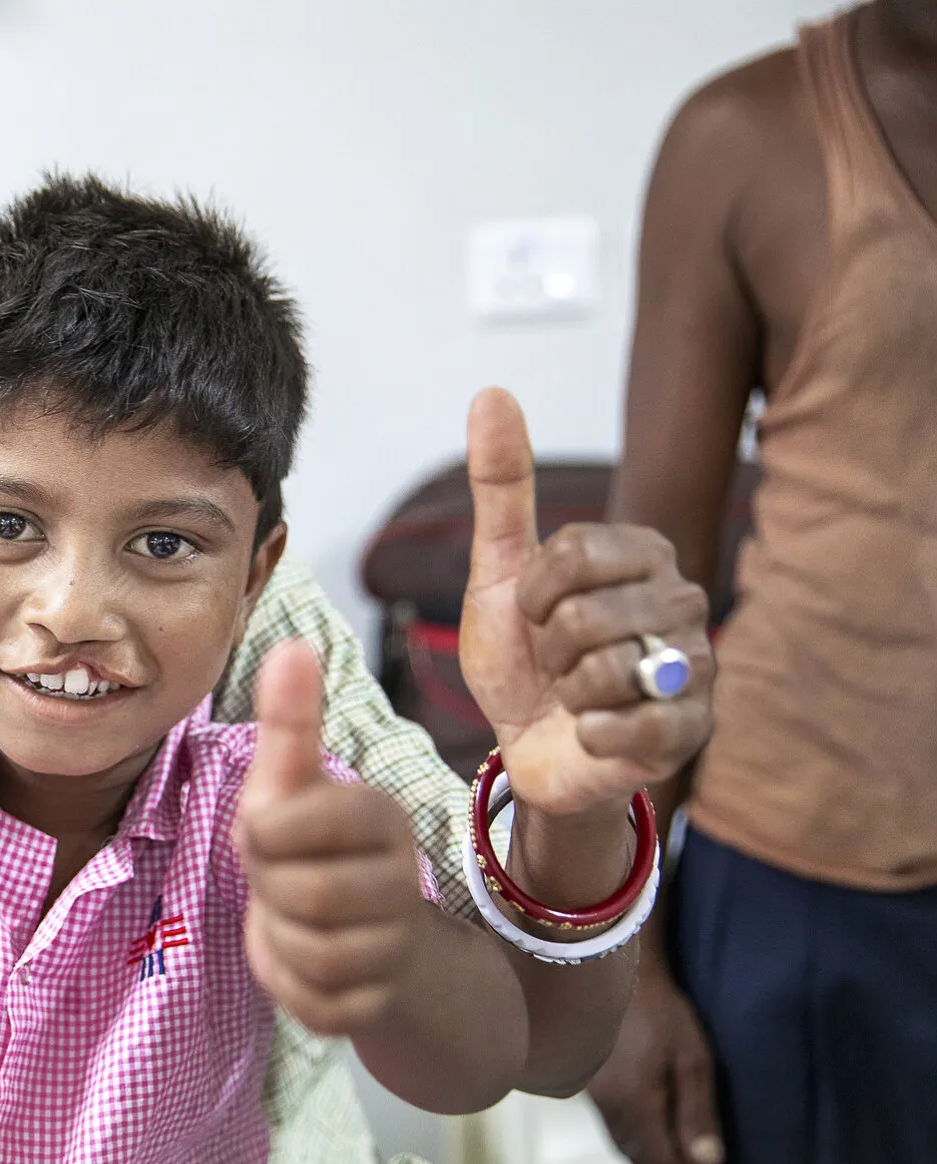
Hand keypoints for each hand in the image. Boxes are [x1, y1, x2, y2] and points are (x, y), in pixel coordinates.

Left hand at [237, 640, 430, 1036]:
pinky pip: (313, 1004)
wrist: (372, 934)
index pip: (297, 823)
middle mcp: (402, 881)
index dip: (263, 833)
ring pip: (308, 954)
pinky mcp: (378, 1005)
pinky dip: (289, 984)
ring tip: (289, 915)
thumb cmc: (318, 846)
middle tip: (276, 878)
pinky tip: (301, 958)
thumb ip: (291, 722)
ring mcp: (396, 948)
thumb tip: (291, 644)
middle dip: (269, 889)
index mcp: (382, 817)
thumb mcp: (296, 783)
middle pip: (300, 895)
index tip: (268, 830)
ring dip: (277, 938)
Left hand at [459, 388, 713, 814]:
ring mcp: (697, 666)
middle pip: (585, 615)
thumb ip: (502, 488)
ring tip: (576, 696)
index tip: (534, 613)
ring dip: (568, 691)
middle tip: (555, 663)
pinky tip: (593, 732)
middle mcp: (684, 599)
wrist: (530, 747)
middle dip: (548, 649)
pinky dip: (592, 732)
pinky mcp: (693, 729)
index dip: (533, 593)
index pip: (574, 552)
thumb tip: (491, 392)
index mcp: (643, 552)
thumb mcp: (499, 573)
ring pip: (609, 669)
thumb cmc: (522, 657)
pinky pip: (632, 724)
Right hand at [589, 956, 723, 1163]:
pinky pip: (612, 1124)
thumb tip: (707, 1163)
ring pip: (622, 1142)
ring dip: (652, 1154)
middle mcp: (607, 1106)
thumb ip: (697, 1115)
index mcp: (634, 1104)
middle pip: (637, 1155)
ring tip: (682, 1153)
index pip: (660, 1158)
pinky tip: (654, 1126)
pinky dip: (635, 1136)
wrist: (613, 973)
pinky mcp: (589, 1083)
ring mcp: (593, 1095)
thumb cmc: (661, 1013)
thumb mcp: (692, 1061)